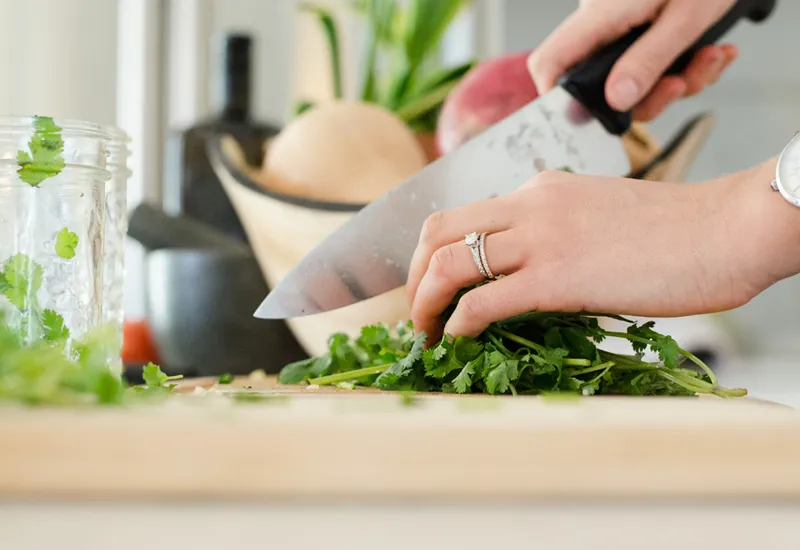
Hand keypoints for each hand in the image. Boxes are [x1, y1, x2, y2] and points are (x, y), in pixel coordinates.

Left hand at [406, 160, 792, 341]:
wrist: (725, 229)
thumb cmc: (674, 232)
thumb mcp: (598, 214)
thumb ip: (556, 232)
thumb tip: (527, 272)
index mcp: (539, 189)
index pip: (463, 214)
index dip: (433, 251)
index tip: (431, 285)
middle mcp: (529, 204)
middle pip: (437, 230)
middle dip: (413, 275)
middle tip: (417, 311)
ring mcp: (540, 238)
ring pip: (448, 263)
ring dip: (424, 303)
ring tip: (425, 334)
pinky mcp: (557, 277)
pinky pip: (483, 302)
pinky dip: (457, 324)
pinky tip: (457, 340)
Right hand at [528, 0, 738, 120]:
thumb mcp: (686, 17)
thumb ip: (649, 59)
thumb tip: (616, 100)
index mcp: (600, 14)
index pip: (550, 62)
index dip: (557, 97)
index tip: (589, 118)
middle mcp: (602, 24)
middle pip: (600, 84)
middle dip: (649, 97)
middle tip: (681, 83)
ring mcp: (622, 28)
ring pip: (633, 81)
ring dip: (678, 81)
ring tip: (711, 57)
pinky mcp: (642, 30)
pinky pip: (653, 66)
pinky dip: (686, 67)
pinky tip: (713, 52)